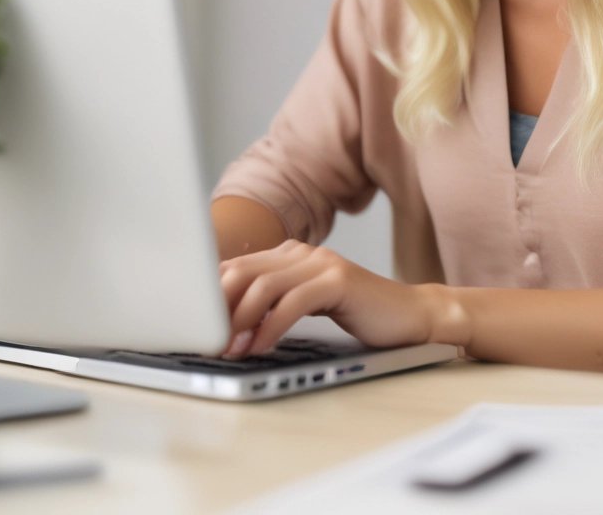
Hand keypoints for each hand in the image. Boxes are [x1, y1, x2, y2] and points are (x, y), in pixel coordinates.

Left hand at [218, 241, 435, 356]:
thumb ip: (272, 303)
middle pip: (242, 272)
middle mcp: (303, 252)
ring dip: (240, 321)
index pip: (235, 267)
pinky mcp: (340, 280)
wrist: (410, 315)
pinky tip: (262, 347)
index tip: (193, 329)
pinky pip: (293, 301)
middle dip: (217, 309)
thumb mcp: (306, 306)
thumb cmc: (358, 315)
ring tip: (231, 350)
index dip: (208, 297)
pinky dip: (271, 327)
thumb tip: (222, 324)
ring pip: (263, 285)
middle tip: (205, 343)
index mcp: (290, 254)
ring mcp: (322, 263)